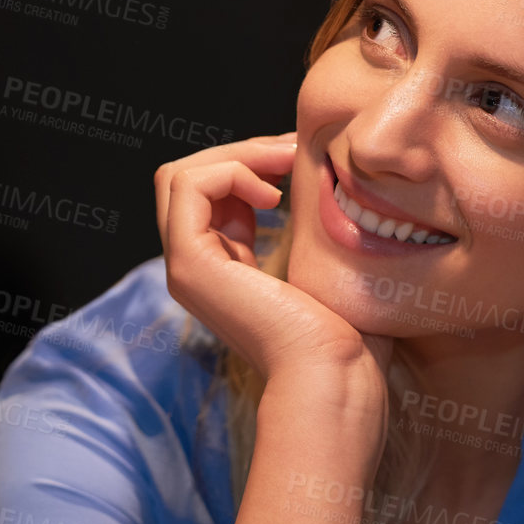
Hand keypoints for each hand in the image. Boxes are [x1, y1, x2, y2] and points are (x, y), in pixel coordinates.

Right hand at [154, 131, 393, 396]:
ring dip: (236, 155)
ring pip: (179, 176)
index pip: (206, 193)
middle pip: (183, 179)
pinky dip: (231, 172)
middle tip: (292, 152)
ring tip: (286, 167)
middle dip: (239, 151)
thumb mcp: (318, 259)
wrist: (334, 371)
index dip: (247, 163)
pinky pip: (188, 186)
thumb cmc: (344, 329)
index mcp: (220, 267)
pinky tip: (275, 195)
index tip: (298, 160)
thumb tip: (312, 172)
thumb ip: (299, 220)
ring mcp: (185, 268)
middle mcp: (193, 268)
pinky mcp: (190, 266)